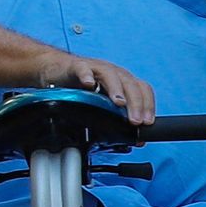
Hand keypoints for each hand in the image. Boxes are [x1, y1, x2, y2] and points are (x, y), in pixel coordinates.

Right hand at [34, 52, 156, 124]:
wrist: (57, 70)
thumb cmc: (82, 88)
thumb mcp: (104, 104)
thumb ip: (119, 119)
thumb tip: (137, 139)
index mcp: (122, 82)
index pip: (142, 89)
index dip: (148, 105)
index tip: (147, 123)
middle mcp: (112, 73)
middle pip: (129, 83)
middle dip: (135, 103)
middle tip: (135, 121)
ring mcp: (95, 68)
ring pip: (110, 75)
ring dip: (116, 89)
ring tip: (119, 103)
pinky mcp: (76, 66)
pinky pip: (83, 69)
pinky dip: (87, 75)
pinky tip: (88, 84)